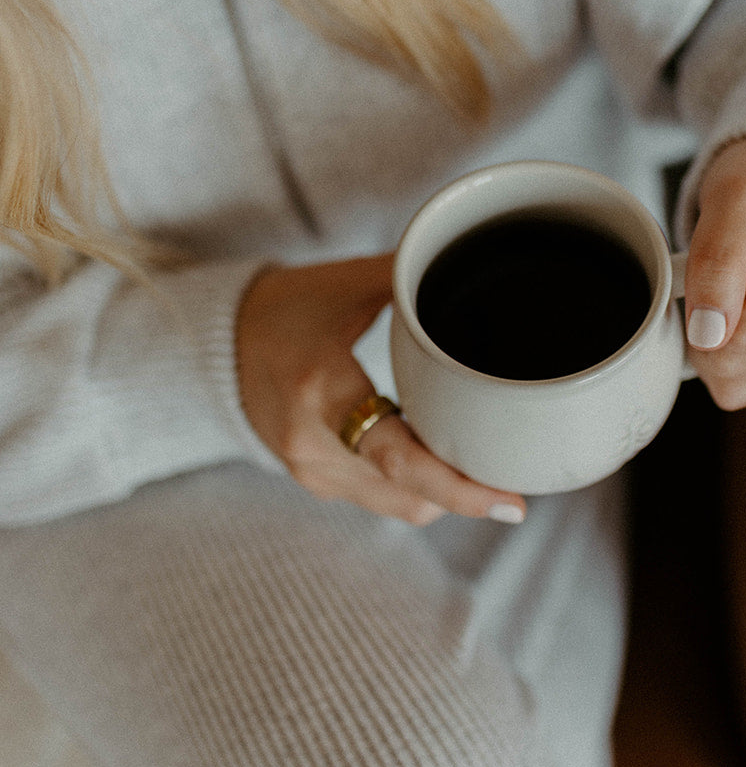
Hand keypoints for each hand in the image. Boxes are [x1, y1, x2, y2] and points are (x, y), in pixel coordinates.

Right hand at [235, 254, 526, 525]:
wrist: (212, 346)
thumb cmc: (288, 307)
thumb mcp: (349, 284)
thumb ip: (414, 279)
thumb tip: (479, 262)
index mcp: (323, 388)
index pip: (399, 457)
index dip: (458, 488)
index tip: (510, 502)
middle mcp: (313, 441)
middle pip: (408, 493)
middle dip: (465, 494)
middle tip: (513, 490)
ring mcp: (309, 468)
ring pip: (398, 505)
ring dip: (442, 494)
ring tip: (482, 469)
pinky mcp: (313, 480)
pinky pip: (378, 499)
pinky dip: (413, 486)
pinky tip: (438, 460)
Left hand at [684, 139, 745, 409]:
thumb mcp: (737, 197)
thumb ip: (718, 259)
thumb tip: (707, 336)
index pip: (743, 337)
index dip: (708, 301)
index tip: (725, 257)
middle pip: (735, 365)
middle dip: (711, 320)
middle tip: (736, 268)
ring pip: (732, 383)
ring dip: (716, 336)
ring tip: (745, 284)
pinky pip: (735, 389)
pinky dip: (723, 352)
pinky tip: (745, 311)